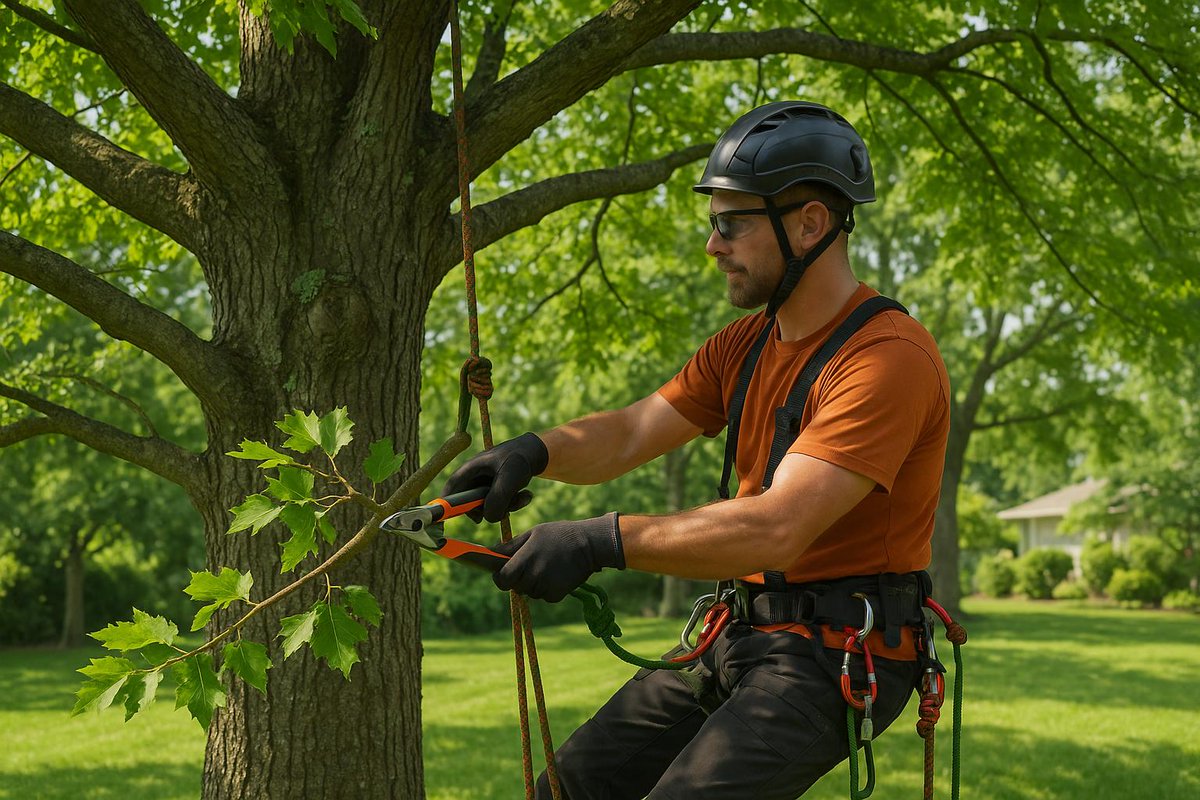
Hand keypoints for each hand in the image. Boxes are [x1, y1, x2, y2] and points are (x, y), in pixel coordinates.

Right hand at [441, 433, 548, 522]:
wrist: (536, 453)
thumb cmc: (519, 459)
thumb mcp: (510, 478)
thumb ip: (497, 498)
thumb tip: (488, 518)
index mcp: (471, 469)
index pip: (452, 488)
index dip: (448, 504)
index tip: (451, 518)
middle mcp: (475, 478)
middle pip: (469, 503)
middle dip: (488, 510)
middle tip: (504, 511)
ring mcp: (485, 485)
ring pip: (487, 507)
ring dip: (506, 507)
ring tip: (522, 497)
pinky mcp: (495, 490)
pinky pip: (499, 506)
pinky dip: (512, 504)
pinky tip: (525, 495)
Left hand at [491, 513, 623, 601]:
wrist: (589, 544)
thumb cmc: (558, 535)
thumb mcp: (532, 534)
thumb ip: (509, 546)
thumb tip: (488, 552)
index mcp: (525, 558)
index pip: (502, 579)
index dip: (500, 577)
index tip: (504, 572)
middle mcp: (533, 575)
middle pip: (514, 587)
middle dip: (517, 579)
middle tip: (530, 565)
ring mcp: (545, 587)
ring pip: (528, 592)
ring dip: (532, 584)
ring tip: (547, 566)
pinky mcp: (556, 595)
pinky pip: (542, 596)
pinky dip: (546, 589)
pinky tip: (556, 574)